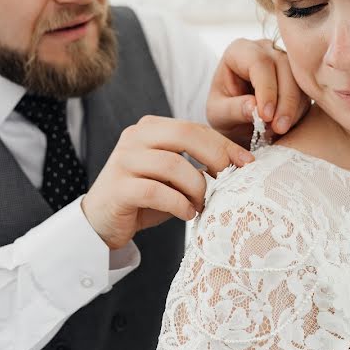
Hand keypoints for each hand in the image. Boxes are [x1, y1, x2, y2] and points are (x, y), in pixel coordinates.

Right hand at [80, 115, 253, 249]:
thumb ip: (195, 163)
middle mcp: (134, 138)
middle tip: (230, 179)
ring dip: (196, 187)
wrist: (101, 221)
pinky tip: (187, 214)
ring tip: (201, 204)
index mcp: (149, 128)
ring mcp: (123, 162)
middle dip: (215, 156)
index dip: (223, 143)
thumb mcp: (172, 175)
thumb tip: (239, 163)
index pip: (193, 127)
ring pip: (172, 165)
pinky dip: (179, 204)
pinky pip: (156, 192)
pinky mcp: (118, 189)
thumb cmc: (144, 197)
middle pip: (184, 135)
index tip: (248, 161)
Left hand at [206, 38, 309, 146]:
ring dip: (293, 107)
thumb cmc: (221, 111)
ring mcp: (283, 60)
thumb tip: (254, 107)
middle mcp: (264, 50)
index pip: (259, 62)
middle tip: (279, 128)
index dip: (266, 89)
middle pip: (284, 66)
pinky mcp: (297, 77)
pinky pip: (306, 90)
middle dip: (285, 100)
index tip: (265, 116)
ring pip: (299, 78)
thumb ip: (232, 109)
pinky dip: (299, 110)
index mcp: (239, 51)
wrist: (235, 117)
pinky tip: (287, 126)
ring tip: (280, 130)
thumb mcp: (218, 114)